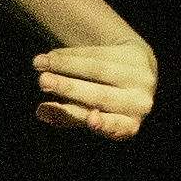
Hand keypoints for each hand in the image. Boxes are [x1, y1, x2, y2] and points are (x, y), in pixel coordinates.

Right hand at [36, 38, 155, 139]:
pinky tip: (52, 56)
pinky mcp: (137, 55)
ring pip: (98, 69)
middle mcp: (141, 103)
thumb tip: (42, 112)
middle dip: (69, 88)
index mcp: (130, 125)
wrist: (133, 72)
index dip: (104, 124)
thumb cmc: (104, 102)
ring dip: (65, 65)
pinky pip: (99, 54)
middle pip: (102, 96)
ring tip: (38, 63)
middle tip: (42, 81)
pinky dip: (72, 54)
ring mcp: (142, 78)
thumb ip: (67, 115)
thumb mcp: (87, 113)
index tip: (91, 119)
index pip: (116, 126)